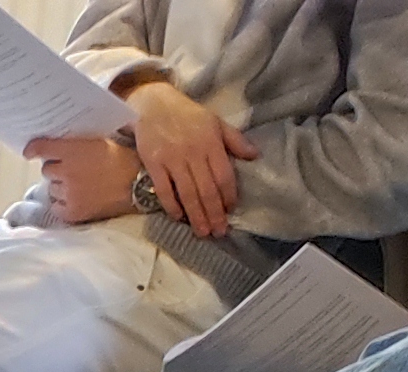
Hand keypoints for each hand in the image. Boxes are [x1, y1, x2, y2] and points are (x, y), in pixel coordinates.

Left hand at [29, 132, 142, 222]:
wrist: (138, 184)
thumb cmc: (122, 159)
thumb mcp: (100, 140)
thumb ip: (77, 142)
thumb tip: (57, 144)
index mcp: (74, 151)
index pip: (42, 148)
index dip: (34, 149)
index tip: (29, 151)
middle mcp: (67, 172)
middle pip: (47, 169)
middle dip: (56, 168)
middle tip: (73, 168)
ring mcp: (69, 193)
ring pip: (52, 188)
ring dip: (60, 186)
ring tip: (81, 184)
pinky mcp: (73, 211)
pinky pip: (56, 206)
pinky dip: (63, 202)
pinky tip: (78, 197)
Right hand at [123, 77, 251, 238]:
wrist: (153, 104)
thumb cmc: (187, 115)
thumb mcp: (215, 122)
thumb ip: (235, 140)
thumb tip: (255, 155)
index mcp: (211, 143)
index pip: (224, 175)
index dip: (229, 195)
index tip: (230, 210)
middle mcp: (193, 153)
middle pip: (207, 190)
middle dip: (214, 213)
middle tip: (219, 232)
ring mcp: (172, 160)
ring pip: (187, 194)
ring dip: (196, 216)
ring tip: (203, 232)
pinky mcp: (154, 164)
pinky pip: (164, 190)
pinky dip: (172, 206)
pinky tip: (178, 217)